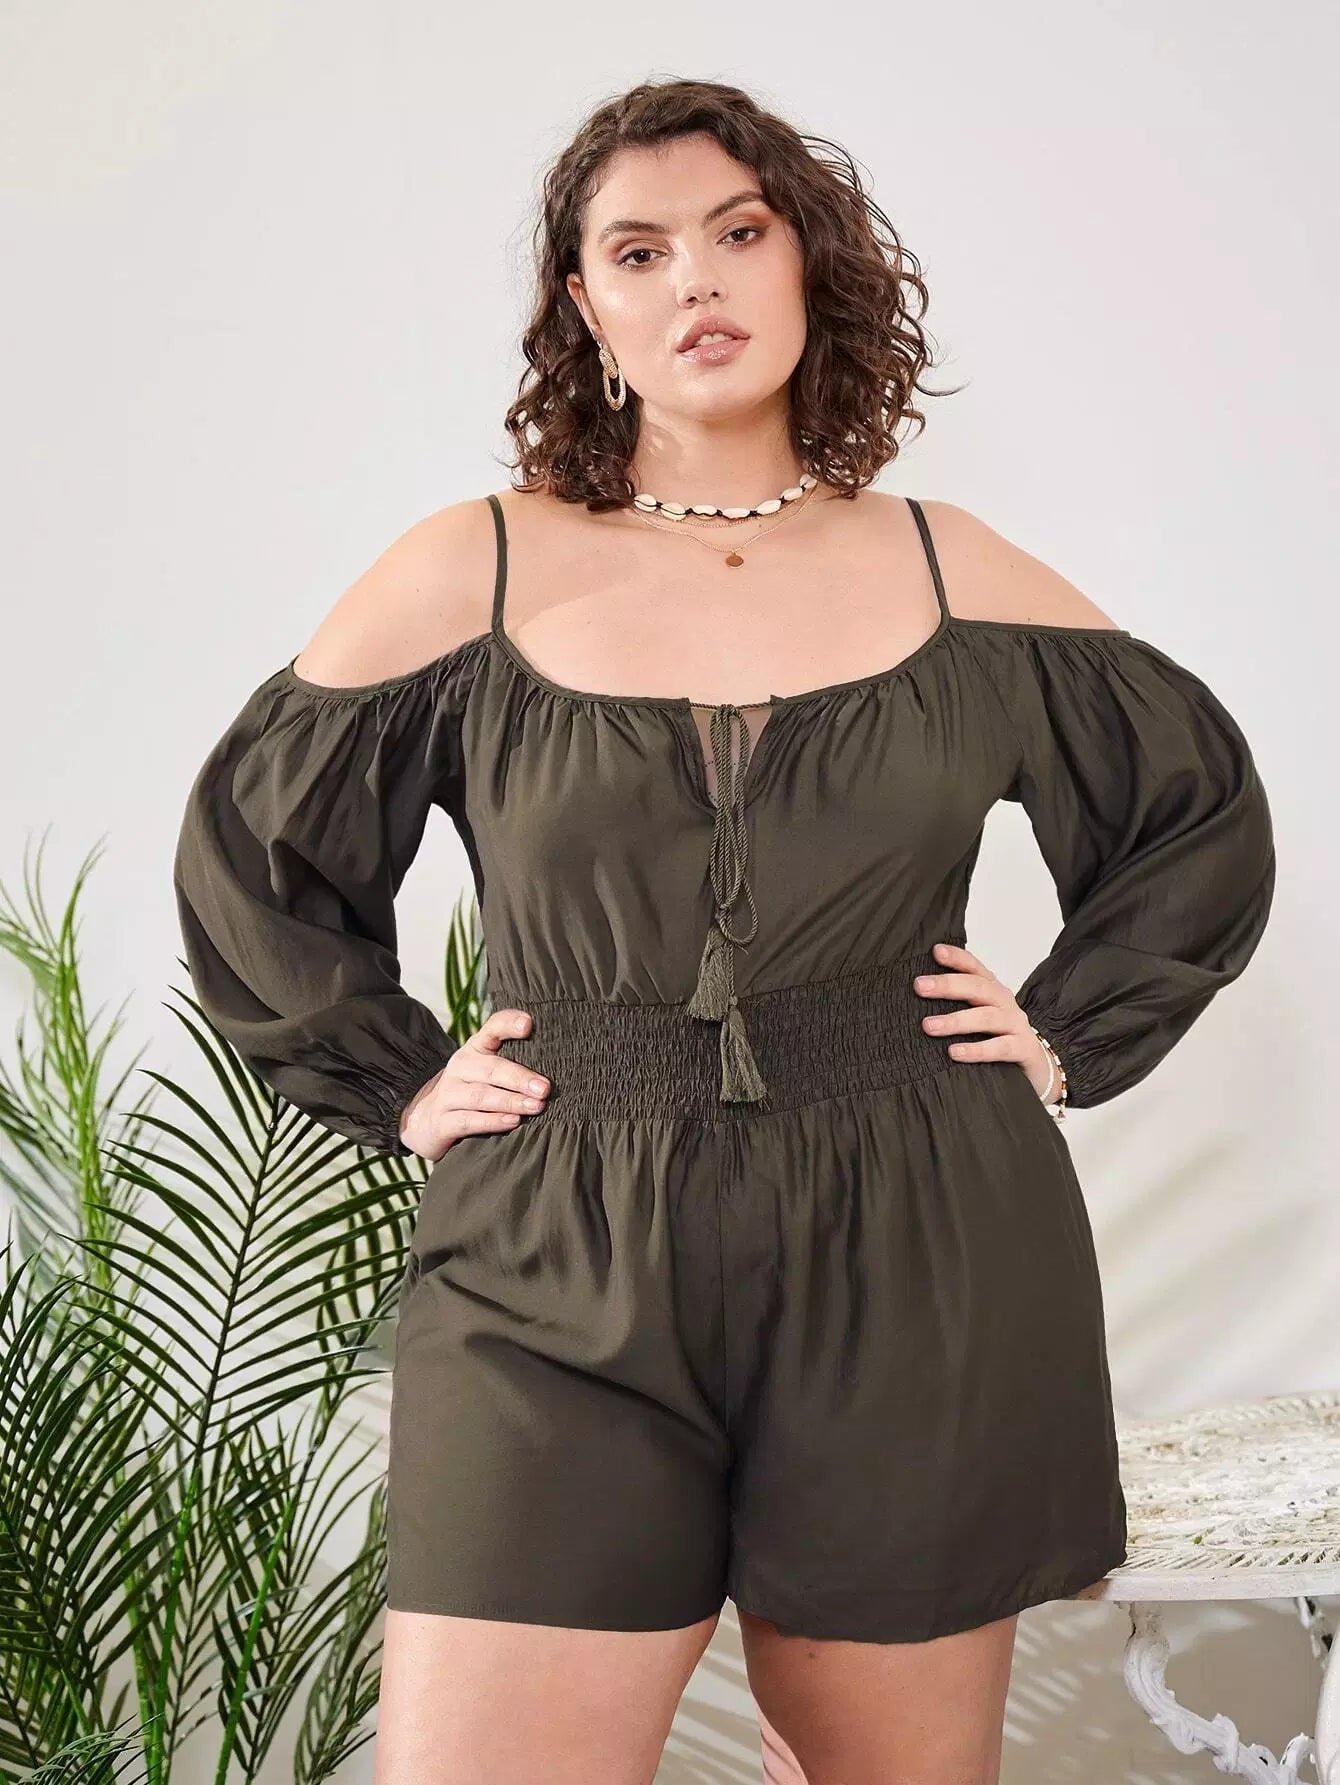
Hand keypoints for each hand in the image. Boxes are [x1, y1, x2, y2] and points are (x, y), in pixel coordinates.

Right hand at [397, 1008, 549, 1160]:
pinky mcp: (442, 1122)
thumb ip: (514, 1059)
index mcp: (475, 1049)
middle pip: (490, 1068)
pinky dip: (492, 1122)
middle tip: (545, 1088)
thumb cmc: (470, 1089)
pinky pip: (468, 1120)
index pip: (491, 1028)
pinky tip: (512, 1122)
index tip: (529, 1024)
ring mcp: (448, 1094)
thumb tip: (560, 1057)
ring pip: (481, 1096)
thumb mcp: (486, 1069)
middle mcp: (460, 1067)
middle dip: (520, 1077)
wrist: (425, 1118)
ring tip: (536, 1106)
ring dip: (511, 1101)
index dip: (508, 1024)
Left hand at [913, 942, 1057, 1102]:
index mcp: (992, 990)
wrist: (1040, 1067)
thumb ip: (958, 1003)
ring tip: (928, 1026)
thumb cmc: (1000, 1038)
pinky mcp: (1024, 1049)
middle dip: (947, 985)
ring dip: (956, 1021)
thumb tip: (917, 995)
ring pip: (986, 1017)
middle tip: (920, 986)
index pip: (975, 968)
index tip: (936, 952)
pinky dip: (977, 1050)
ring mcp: (1016, 1025)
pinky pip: (1000, 1048)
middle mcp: (1005, 1003)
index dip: (957, 958)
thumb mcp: (980, 1016)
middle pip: (978, 988)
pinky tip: (955, 1052)